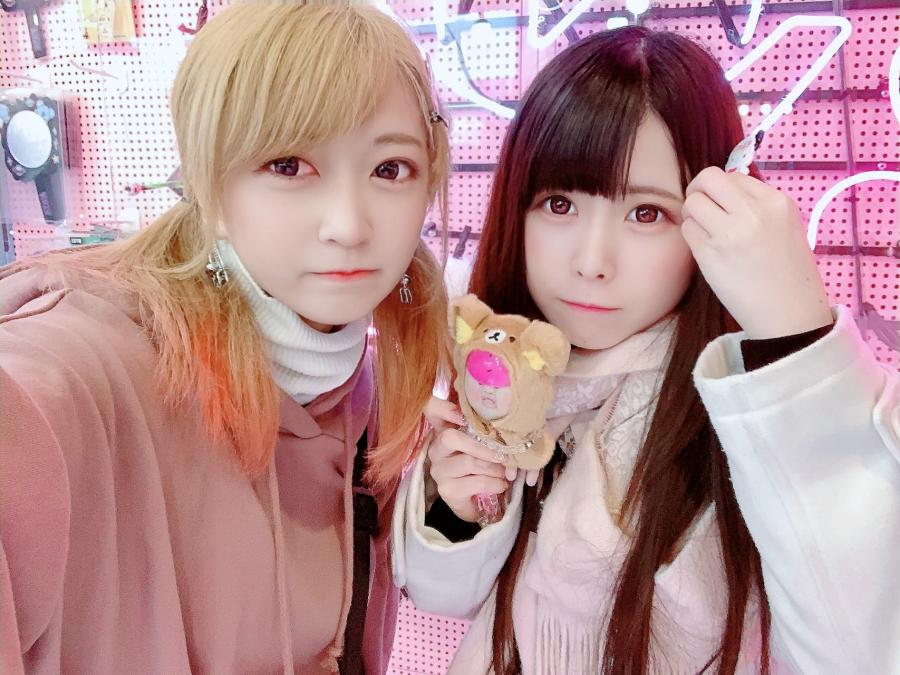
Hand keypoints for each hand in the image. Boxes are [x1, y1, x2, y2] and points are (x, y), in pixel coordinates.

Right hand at [424, 397, 520, 522]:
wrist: (477, 503)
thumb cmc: (482, 468)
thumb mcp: (484, 445)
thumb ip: (485, 431)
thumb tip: (501, 424)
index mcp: (444, 432)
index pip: (432, 411)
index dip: (443, 409)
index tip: (462, 414)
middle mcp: (436, 450)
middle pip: (451, 437)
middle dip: (482, 446)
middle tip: (503, 455)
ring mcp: (439, 471)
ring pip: (469, 462)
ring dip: (494, 468)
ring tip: (505, 474)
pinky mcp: (447, 490)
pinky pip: (476, 482)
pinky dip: (494, 483)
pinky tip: (501, 485)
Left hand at [681, 167, 831, 338]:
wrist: (789, 315)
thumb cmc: (788, 274)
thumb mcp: (788, 227)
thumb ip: (759, 206)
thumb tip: (726, 188)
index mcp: (777, 203)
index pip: (734, 176)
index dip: (723, 189)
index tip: (724, 206)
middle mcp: (754, 212)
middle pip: (708, 179)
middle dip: (699, 190)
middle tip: (701, 207)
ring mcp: (730, 232)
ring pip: (692, 203)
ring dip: (693, 215)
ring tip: (706, 233)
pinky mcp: (710, 254)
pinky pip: (686, 230)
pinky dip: (691, 236)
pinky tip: (706, 250)